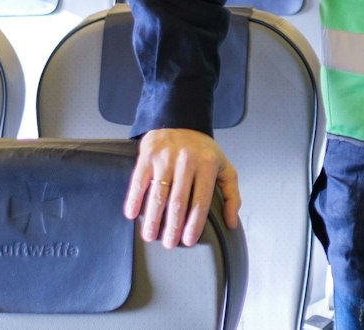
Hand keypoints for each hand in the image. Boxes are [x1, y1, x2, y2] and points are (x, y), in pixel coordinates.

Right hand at [125, 127, 239, 246]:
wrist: (180, 120)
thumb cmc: (202, 151)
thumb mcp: (224, 168)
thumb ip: (232, 195)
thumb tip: (231, 223)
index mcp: (207, 166)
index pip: (201, 201)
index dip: (194, 224)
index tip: (188, 241)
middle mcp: (187, 161)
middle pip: (178, 201)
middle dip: (172, 226)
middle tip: (168, 244)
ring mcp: (165, 158)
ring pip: (158, 194)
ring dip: (153, 218)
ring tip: (150, 235)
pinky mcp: (147, 155)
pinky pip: (139, 181)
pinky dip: (134, 199)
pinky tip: (132, 214)